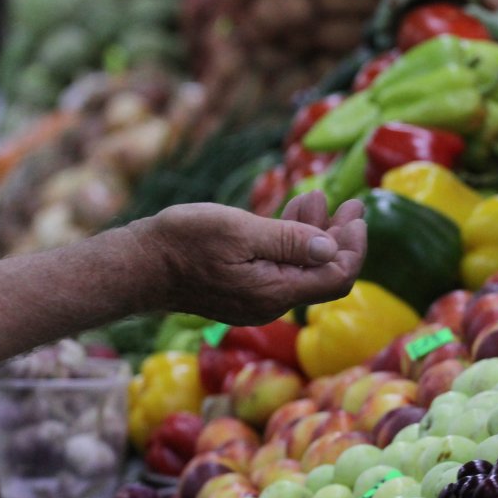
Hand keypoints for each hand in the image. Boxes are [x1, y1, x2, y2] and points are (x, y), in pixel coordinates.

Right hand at [136, 191, 365, 324]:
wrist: (139, 264)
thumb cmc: (185, 242)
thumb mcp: (241, 231)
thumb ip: (289, 240)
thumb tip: (332, 248)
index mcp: (276, 291)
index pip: (336, 277)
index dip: (354, 247)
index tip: (357, 214)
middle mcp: (271, 302)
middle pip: (323, 273)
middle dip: (341, 236)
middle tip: (354, 202)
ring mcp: (256, 298)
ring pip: (301, 267)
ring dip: (316, 232)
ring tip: (318, 195)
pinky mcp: (243, 289)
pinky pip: (279, 267)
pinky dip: (291, 240)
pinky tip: (293, 212)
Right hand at [371, 0, 497, 45]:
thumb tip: (491, 4)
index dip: (389, 8)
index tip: (381, 29)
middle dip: (382, 20)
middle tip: (377, 46)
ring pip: (399, 7)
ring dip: (388, 26)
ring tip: (384, 50)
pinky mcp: (430, 1)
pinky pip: (410, 14)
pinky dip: (402, 29)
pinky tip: (400, 48)